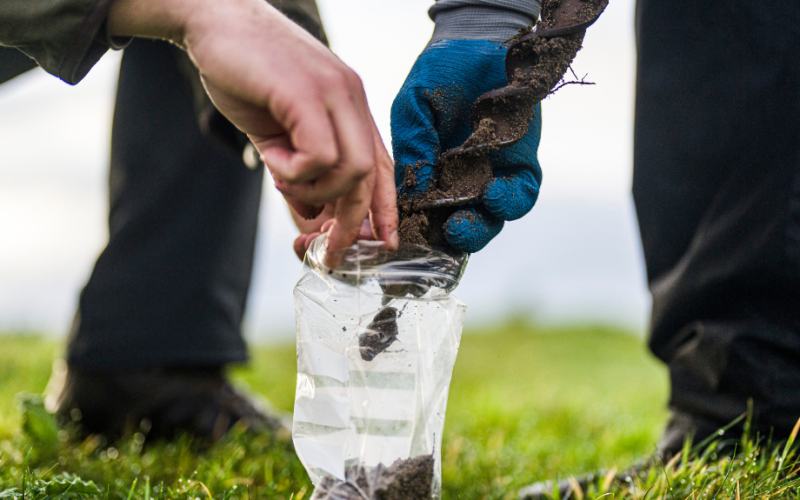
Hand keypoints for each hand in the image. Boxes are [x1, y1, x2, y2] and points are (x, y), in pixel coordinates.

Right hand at [107, 0, 397, 265]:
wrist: (213, 20)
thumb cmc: (245, 75)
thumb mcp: (277, 136)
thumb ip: (297, 176)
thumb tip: (311, 220)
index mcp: (351, 108)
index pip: (383, 167)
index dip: (384, 209)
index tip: (379, 243)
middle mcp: (352, 99)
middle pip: (371, 177)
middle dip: (350, 224)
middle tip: (324, 249)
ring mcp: (335, 93)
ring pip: (352, 171)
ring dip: (313, 192)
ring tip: (280, 177)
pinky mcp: (308, 92)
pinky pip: (320, 155)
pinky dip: (294, 172)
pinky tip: (270, 156)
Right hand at [391, 39, 541, 252]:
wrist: (479, 44)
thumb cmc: (438, 74)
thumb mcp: (413, 110)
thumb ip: (412, 148)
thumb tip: (411, 194)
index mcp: (427, 173)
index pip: (422, 215)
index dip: (417, 233)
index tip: (409, 243)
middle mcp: (459, 182)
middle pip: (456, 226)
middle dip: (450, 239)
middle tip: (444, 235)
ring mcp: (491, 176)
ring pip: (488, 220)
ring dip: (477, 229)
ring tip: (464, 223)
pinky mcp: (520, 166)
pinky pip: (520, 195)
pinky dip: (508, 202)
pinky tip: (494, 194)